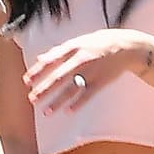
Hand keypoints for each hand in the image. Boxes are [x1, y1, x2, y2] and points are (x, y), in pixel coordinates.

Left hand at [24, 29, 148, 114]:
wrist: (127, 46)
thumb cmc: (99, 43)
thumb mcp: (79, 41)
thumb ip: (59, 50)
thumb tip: (40, 58)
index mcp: (74, 47)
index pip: (51, 60)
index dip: (38, 71)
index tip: (26, 81)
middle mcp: (81, 59)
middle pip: (59, 76)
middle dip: (44, 89)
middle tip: (31, 99)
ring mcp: (92, 71)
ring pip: (72, 89)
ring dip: (57, 101)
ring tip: (46, 112)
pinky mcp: (102, 81)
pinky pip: (88, 94)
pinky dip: (78, 103)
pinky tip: (68, 112)